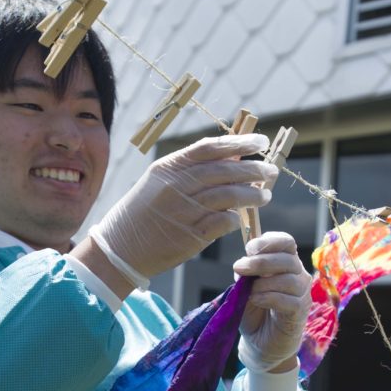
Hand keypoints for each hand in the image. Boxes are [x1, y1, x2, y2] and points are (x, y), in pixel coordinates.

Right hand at [89, 134, 276, 284]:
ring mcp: (183, 211)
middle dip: (252, 170)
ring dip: (251, 195)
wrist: (120, 248)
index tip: (260, 142)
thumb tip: (230, 157)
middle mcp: (176, 186)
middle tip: (271, 171)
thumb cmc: (143, 213)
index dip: (238, 143)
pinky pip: (222, 222)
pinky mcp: (190, 236)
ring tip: (265, 196)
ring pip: (228, 196)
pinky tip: (241, 218)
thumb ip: (191, 170)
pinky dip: (235, 218)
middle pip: (224, 171)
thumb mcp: (159, 182)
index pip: (210, 149)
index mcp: (168, 168)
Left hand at [233, 232, 311, 372]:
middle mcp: (298, 275)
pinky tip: (256, 300)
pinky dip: (269, 297)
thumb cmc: (255, 312)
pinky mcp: (300, 312)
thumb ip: (246, 275)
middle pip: (287, 259)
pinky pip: (289, 300)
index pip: (286, 242)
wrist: (260, 342)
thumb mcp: (245, 288)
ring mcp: (302, 294)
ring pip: (289, 280)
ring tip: (248, 291)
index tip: (249, 249)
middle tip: (239, 267)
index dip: (269, 242)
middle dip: (260, 261)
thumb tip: (242, 266)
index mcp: (285, 263)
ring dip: (263, 283)